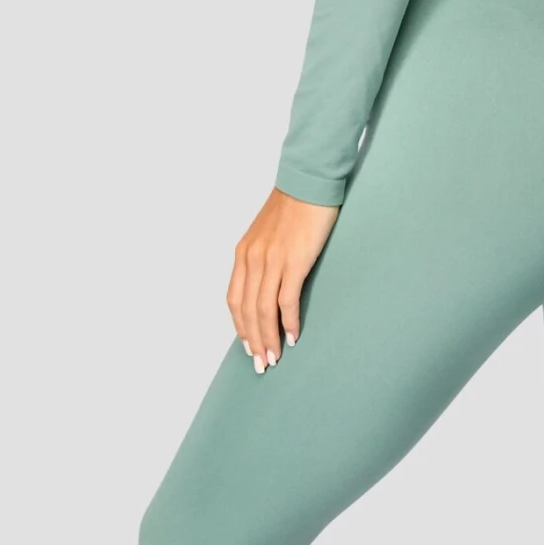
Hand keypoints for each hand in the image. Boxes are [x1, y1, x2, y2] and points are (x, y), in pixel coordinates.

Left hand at [227, 187, 339, 374]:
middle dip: (253, 340)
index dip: (240, 327)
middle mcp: (252, 259)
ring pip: (263, 310)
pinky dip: (289, 321)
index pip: (235, 300)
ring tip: (274, 357)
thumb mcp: (268, 232)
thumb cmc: (293, 205)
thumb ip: (264, 256)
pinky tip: (294, 335)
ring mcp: (272, 261)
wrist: (308, 182)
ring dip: (268, 338)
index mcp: (244, 253)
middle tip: (262, 363)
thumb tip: (269, 281)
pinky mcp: (294, 261)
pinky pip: (286, 300)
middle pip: (247, 311)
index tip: (249, 346)